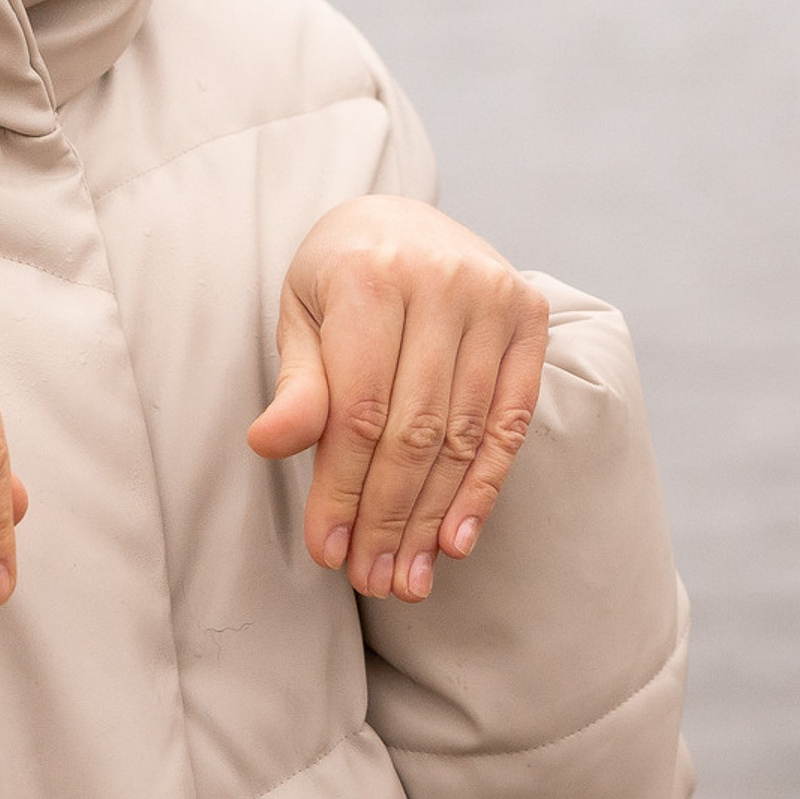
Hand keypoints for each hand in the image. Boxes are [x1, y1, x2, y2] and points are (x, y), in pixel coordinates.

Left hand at [248, 197, 548, 601]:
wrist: (401, 218)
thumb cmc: (337, 277)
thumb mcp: (301, 317)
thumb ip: (297, 384)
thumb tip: (268, 445)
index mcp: (370, 274)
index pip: (359, 408)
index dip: (343, 488)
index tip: (327, 551)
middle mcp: (441, 281)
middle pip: (415, 429)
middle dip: (388, 517)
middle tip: (370, 580)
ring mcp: (494, 297)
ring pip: (464, 435)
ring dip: (433, 517)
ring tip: (406, 578)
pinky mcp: (531, 317)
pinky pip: (511, 420)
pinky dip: (484, 488)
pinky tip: (456, 539)